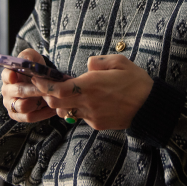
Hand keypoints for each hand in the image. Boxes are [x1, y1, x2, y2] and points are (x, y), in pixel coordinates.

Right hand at [1, 48, 56, 122]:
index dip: (10, 76)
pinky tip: (52, 108)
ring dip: (39, 103)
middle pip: (19, 91)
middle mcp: (7, 90)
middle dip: (35, 90)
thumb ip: (29, 56)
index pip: (6, 75)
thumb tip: (27, 59)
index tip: (15, 76)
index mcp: (8, 75)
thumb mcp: (33, 58)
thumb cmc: (34, 69)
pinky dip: (42, 114)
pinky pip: (29, 117)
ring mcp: (11, 104)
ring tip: (51, 98)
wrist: (39, 82)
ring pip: (23, 107)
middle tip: (48, 88)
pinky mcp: (17, 115)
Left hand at [31, 54, 153, 130]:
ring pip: (66, 111)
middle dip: (48, 94)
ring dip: (62, 102)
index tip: (36, 79)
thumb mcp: (120, 61)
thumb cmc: (136, 81)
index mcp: (92, 85)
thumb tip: (87, 64)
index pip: (58, 89)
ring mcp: (92, 116)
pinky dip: (78, 108)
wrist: (150, 107)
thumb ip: (99, 61)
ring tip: (68, 91)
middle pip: (56, 102)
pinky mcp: (97, 124)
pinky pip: (81, 116)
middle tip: (47, 84)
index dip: (44, 85)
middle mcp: (88, 102)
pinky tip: (89, 100)